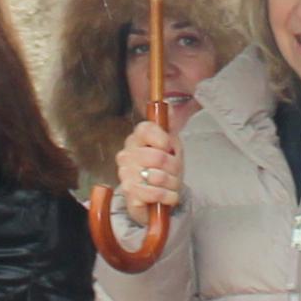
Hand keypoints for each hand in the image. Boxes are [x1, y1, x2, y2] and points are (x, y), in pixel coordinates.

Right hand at [114, 117, 182, 235]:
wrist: (158, 196)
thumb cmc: (164, 168)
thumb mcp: (171, 144)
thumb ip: (169, 123)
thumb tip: (168, 104)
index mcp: (137, 139)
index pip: (146, 129)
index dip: (163, 139)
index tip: (169, 147)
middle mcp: (127, 155)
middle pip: (157, 156)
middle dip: (174, 166)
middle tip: (175, 171)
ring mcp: (125, 175)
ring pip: (157, 177)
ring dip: (172, 183)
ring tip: (172, 183)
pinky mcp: (129, 195)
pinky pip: (152, 194)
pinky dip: (167, 196)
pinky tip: (168, 196)